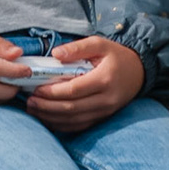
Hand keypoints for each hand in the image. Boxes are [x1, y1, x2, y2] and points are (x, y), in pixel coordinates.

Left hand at [26, 36, 145, 132]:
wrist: (139, 72)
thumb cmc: (116, 56)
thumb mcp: (99, 44)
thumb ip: (77, 47)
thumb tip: (55, 54)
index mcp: (104, 79)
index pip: (73, 90)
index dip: (52, 92)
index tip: (36, 88)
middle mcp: (106, 99)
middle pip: (72, 108)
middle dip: (47, 106)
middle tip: (29, 101)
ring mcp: (105, 111)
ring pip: (74, 120)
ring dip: (51, 117)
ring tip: (33, 109)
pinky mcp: (103, 118)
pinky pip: (80, 126)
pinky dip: (62, 125)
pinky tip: (47, 119)